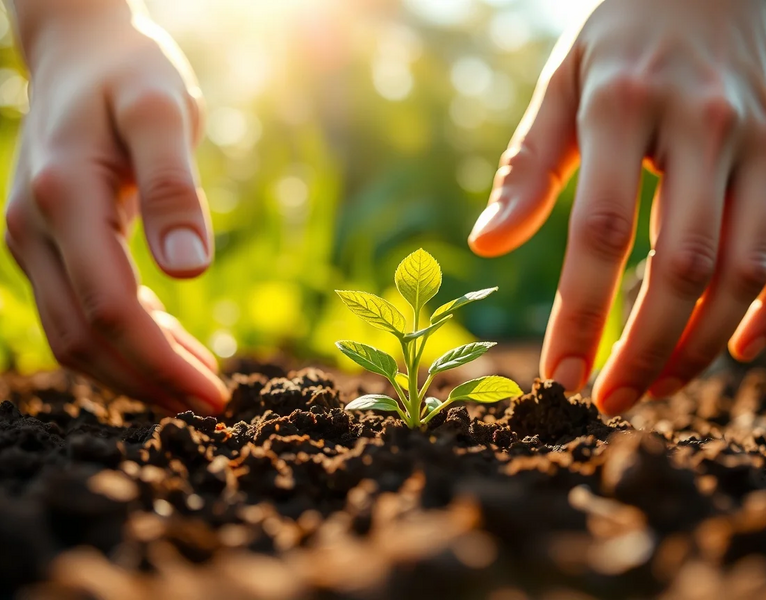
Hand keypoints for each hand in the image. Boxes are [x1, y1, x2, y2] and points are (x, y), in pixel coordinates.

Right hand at [4, 4, 228, 413]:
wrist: (80, 48)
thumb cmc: (130, 72)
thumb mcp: (163, 112)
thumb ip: (174, 188)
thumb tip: (191, 271)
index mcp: (64, 198)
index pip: (110, 309)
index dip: (162, 364)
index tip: (216, 398)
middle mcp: (33, 227)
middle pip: (87, 337)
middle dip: (151, 381)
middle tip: (213, 408)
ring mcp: (31, 238)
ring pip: (76, 333)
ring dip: (137, 370)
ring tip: (198, 389)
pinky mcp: (46, 242)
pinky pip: (81, 309)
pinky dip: (127, 339)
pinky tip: (174, 347)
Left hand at [468, 0, 765, 413]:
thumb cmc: (619, 44)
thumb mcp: (560, 85)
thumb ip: (528, 166)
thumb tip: (486, 243)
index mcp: (625, 106)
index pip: (600, 232)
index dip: (579, 314)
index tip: (557, 375)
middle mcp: (705, 125)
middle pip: (681, 267)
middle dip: (644, 351)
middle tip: (609, 401)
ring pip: (745, 270)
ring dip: (699, 346)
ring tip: (657, 389)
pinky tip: (734, 350)